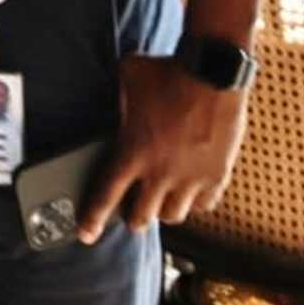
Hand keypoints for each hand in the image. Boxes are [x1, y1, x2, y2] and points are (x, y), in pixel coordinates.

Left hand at [80, 51, 248, 243]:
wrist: (213, 70)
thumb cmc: (167, 71)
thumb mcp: (128, 79)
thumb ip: (118, 99)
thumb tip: (109, 98)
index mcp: (132, 153)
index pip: (106, 197)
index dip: (92, 219)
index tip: (86, 234)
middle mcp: (160, 173)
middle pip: (140, 218)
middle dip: (133, 217)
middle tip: (133, 210)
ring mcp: (190, 178)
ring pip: (173, 216)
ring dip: (164, 210)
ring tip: (163, 199)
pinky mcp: (216, 175)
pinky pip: (204, 205)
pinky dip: (196, 201)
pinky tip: (192, 191)